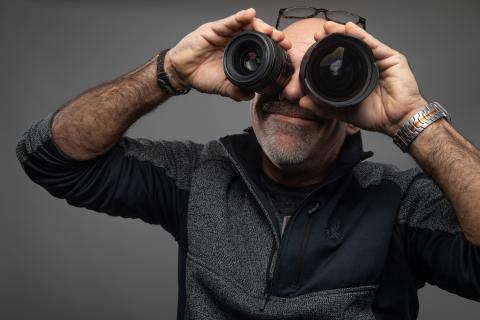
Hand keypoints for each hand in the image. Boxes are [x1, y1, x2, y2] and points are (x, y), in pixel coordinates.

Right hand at [165, 8, 291, 100]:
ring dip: (260, 26)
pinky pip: (229, 22)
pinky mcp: (214, 29)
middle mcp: (235, 40)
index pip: (261, 47)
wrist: (182, 73)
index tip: (286, 50)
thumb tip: (252, 95)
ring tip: (270, 30)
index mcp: (240, 52)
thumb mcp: (223, 87)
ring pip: (246, 25)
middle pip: (258, 34)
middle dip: (272, 35)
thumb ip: (237, 90)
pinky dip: (240, 17)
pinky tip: (249, 15)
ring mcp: (226, 34)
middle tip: (282, 40)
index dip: (274, 47)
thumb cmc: (202, 75)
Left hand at [299, 21, 427, 136]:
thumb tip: (303, 102)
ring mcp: (380, 61)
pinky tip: (350, 29)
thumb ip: (324, 107)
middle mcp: (368, 66)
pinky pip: (374, 44)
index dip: (328, 52)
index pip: (341, 60)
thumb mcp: (344, 112)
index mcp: (357, 77)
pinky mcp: (392, 58)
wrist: (396, 121)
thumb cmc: (376, 116)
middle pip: (349, 48)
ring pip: (360, 43)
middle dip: (333, 39)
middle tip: (319, 33)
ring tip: (329, 28)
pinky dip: (361, 36)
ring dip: (344, 33)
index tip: (313, 46)